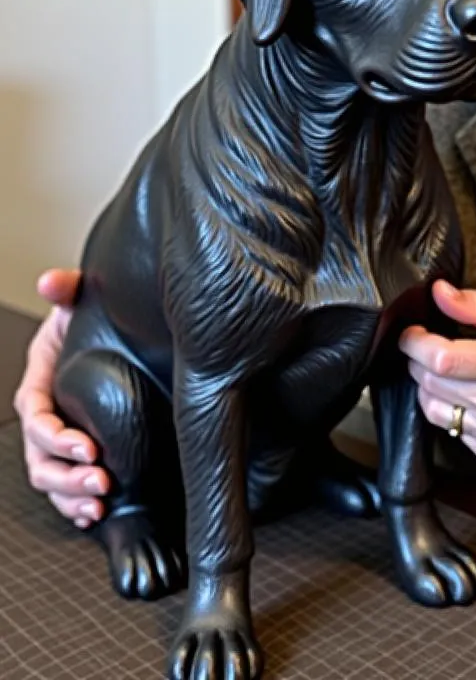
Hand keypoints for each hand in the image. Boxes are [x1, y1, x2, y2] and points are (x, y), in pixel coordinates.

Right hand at [12, 268, 108, 526]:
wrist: (117, 333)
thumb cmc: (93, 320)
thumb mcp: (83, 301)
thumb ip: (68, 291)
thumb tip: (52, 281)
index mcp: (41, 383)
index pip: (37, 417)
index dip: (57, 437)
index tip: (90, 447)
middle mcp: (47, 416)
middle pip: (40, 458)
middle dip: (66, 476)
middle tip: (101, 480)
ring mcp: (62, 438)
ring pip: (51, 478)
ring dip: (72, 495)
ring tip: (99, 504)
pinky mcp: (83, 452)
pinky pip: (69, 486)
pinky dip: (78, 504)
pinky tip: (95, 514)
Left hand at [399, 280, 475, 471]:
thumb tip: (441, 293)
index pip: (440, 358)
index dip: (415, 342)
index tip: (413, 332)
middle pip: (429, 381)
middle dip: (420, 359)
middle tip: (433, 345)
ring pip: (431, 407)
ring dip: (430, 385)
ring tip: (454, 370)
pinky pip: (448, 428)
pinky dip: (449, 408)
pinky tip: (469, 394)